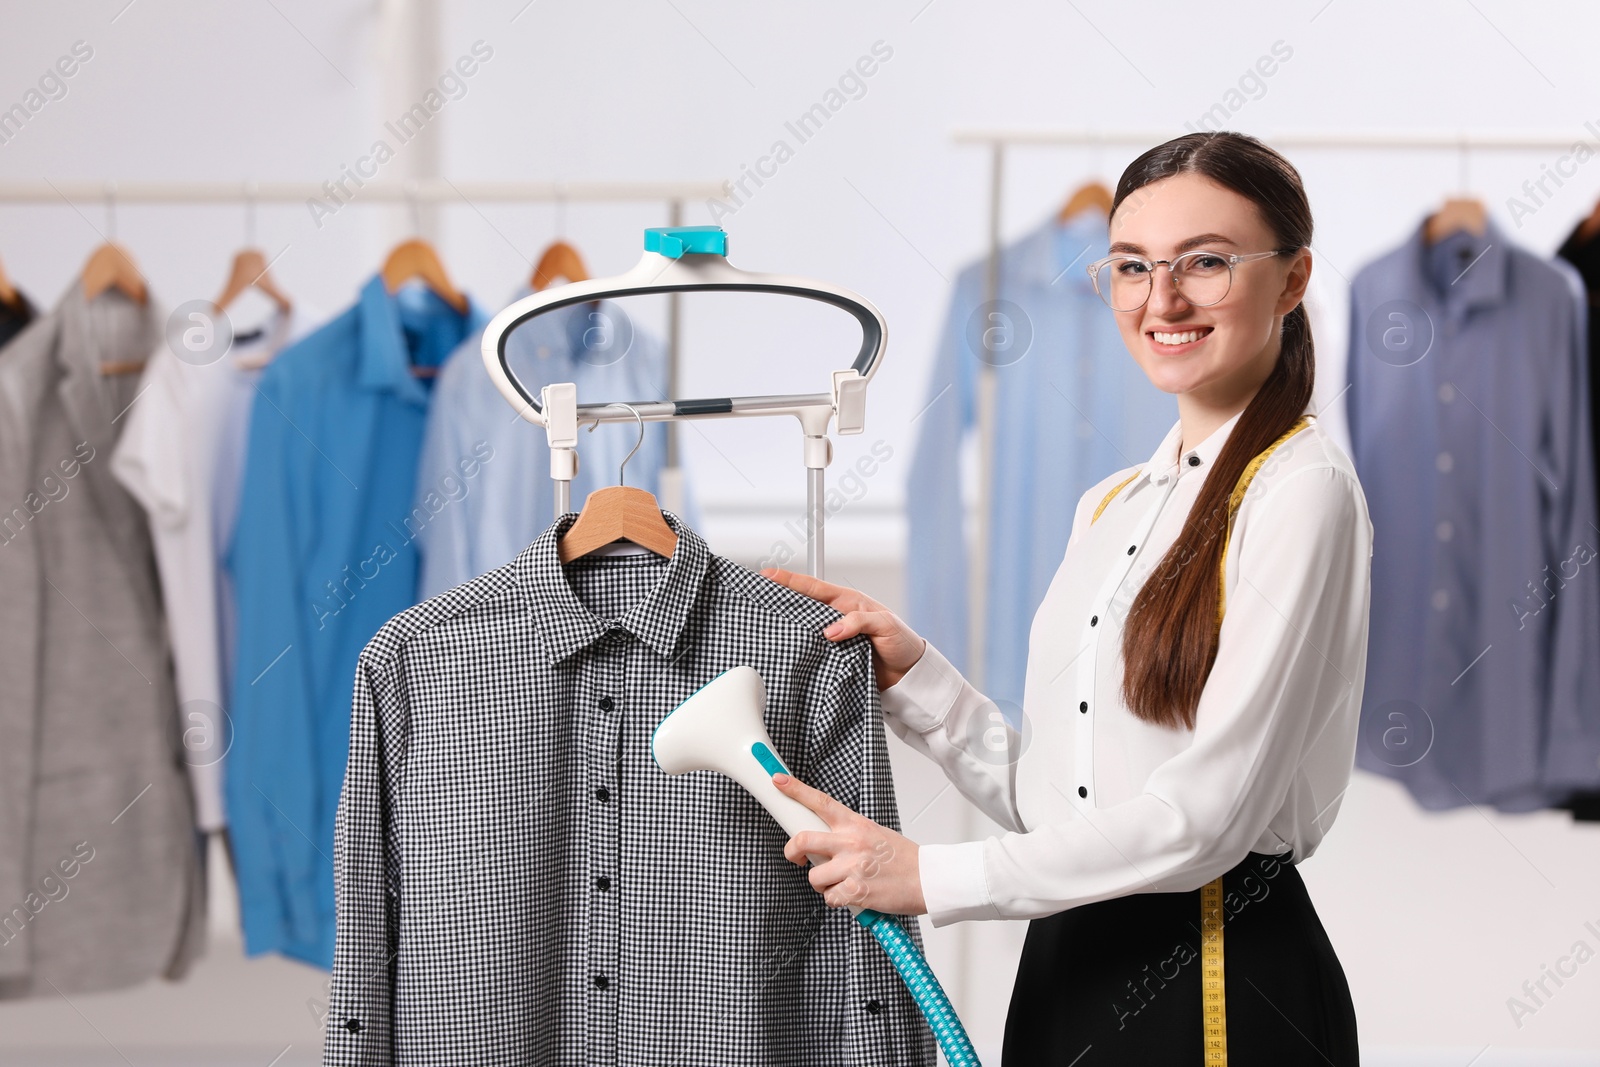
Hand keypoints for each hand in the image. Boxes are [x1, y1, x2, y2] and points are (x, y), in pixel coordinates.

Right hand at [759, 568, 926, 688]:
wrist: (909, 675)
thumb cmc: (902, 643)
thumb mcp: (884, 625)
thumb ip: (858, 622)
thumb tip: (830, 631)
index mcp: (847, 602)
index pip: (814, 588)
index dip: (790, 581)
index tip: (768, 575)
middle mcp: (837, 618)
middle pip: (802, 605)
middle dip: (779, 600)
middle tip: (756, 597)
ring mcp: (833, 638)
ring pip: (803, 629)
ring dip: (786, 626)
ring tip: (763, 623)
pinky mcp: (833, 658)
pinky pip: (811, 651)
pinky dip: (798, 649)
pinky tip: (784, 650)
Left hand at [774, 772, 925, 915]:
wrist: (929, 879)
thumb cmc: (904, 859)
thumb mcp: (875, 834)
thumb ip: (848, 834)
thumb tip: (825, 841)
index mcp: (856, 824)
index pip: (820, 802)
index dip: (795, 790)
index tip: (779, 781)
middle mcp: (851, 842)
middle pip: (803, 840)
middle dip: (792, 851)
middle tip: (798, 858)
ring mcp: (852, 866)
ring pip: (814, 876)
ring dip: (822, 884)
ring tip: (841, 883)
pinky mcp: (856, 891)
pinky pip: (830, 898)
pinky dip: (837, 900)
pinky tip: (852, 896)